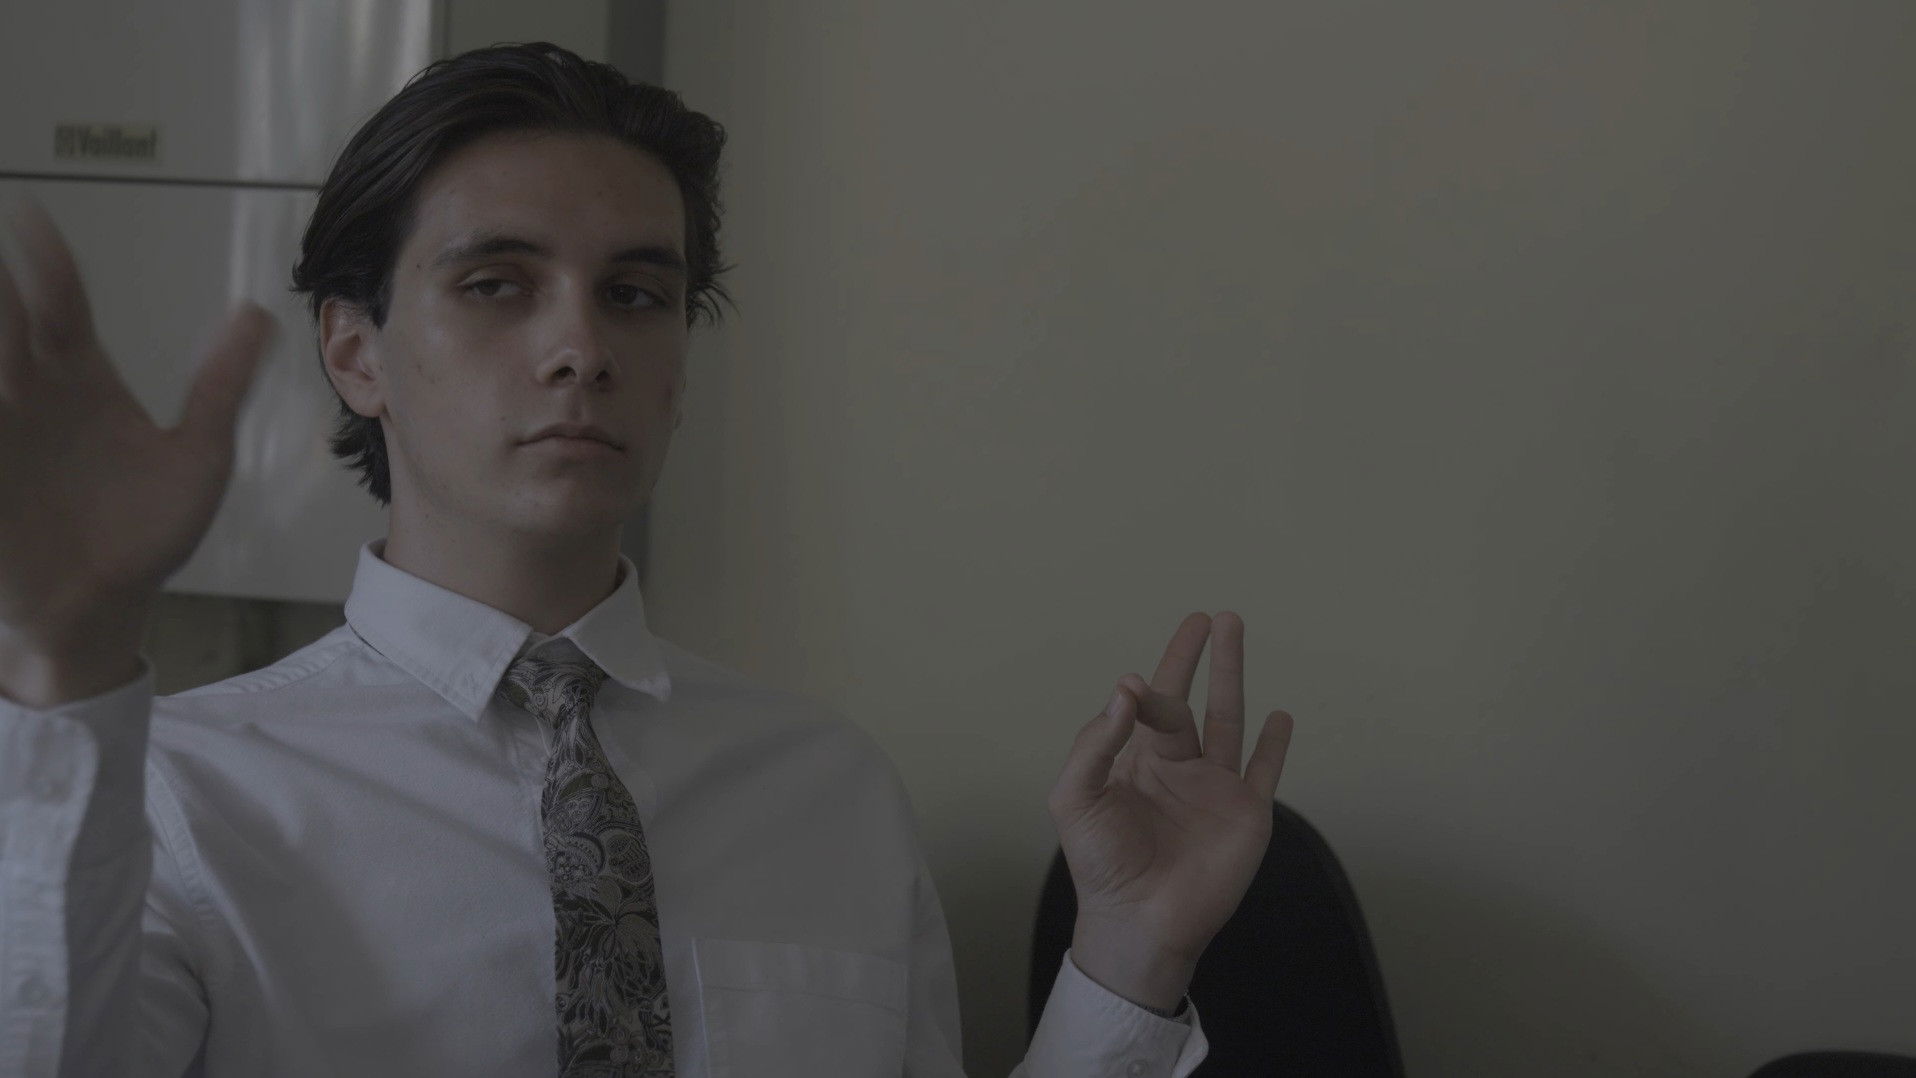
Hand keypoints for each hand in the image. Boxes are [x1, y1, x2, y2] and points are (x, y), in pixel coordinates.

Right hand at [0, 196, 275, 650]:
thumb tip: (257, 313)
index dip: (45, 260)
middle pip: (3, 321)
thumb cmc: (150, 535)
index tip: (31, 218)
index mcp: (80, 376)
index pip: (59, 302)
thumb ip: (221, 387)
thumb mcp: (199, 459)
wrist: (105, 609)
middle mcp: (30, 391)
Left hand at [1047, 611, 1292, 1002]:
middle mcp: (1176, 768)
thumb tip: (1126, 691)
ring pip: (1229, 719)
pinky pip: (1265, 770)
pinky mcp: (1246, 813)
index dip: (1144, 692)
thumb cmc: (1100, 865)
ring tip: (1234, 628)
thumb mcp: (1076, 799)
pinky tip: (1281, 716)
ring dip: (1233, 675)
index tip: (1137, 687)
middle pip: (1189, 701)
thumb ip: (1097, 744)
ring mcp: (1214, 788)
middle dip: (1196, 658)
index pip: (1146, 707)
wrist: (1139, 922)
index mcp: (1135, 761)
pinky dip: (1275, 743)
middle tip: (1206, 617)